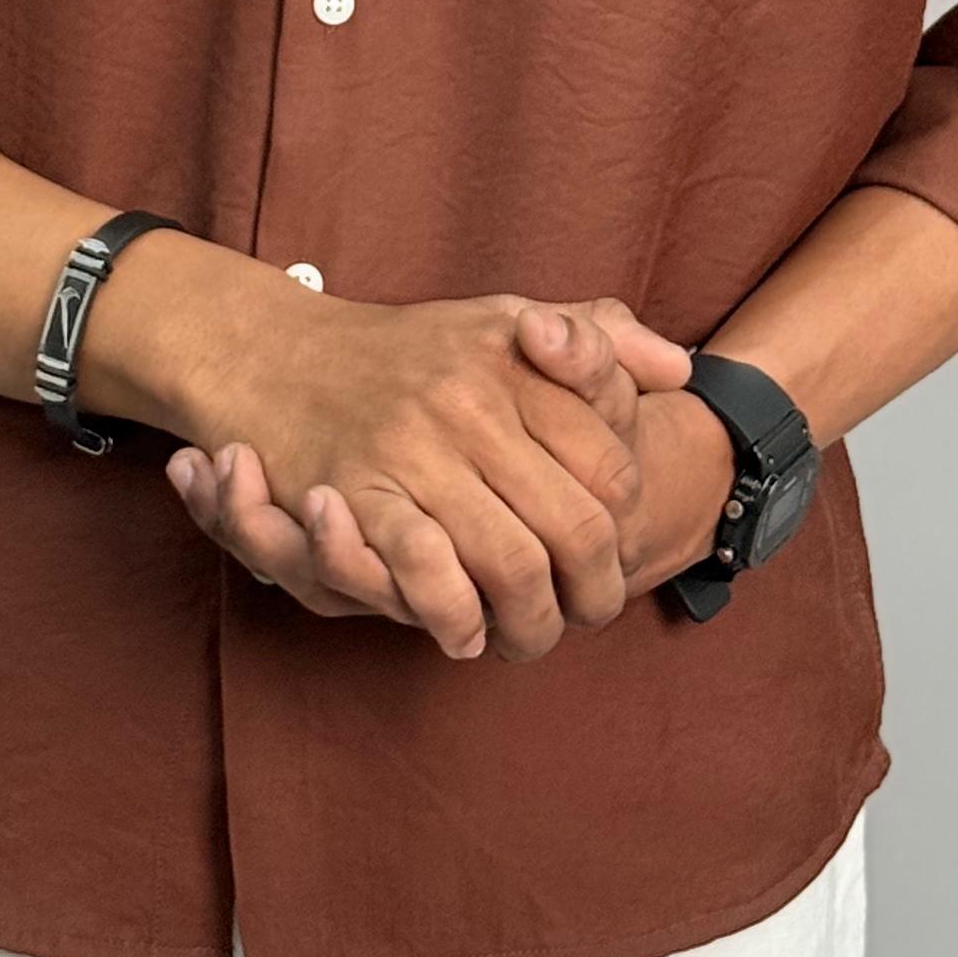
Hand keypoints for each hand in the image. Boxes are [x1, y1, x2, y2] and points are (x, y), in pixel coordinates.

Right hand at [165, 293, 695, 659]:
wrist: (279, 356)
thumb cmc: (411, 352)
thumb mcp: (506, 319)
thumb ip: (597, 340)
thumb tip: (679, 370)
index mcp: (514, 356)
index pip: (610, 462)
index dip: (626, 522)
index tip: (618, 551)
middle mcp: (471, 399)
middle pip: (575, 525)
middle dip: (593, 591)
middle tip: (587, 614)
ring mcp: (413, 445)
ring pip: (511, 562)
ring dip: (531, 623)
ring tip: (529, 637)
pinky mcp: (356, 490)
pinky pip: (428, 572)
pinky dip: (455, 617)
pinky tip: (464, 634)